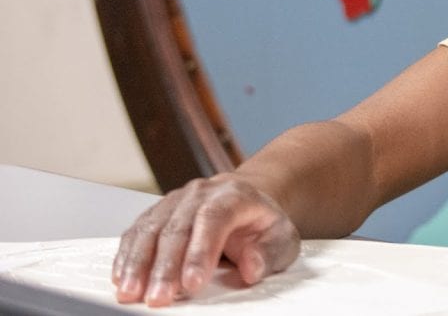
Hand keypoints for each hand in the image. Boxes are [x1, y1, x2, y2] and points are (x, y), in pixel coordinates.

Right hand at [111, 173, 300, 306]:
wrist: (246, 201)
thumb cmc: (261, 223)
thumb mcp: (281, 238)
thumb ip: (269, 253)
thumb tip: (252, 267)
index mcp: (233, 195)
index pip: (213, 219)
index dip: (200, 252)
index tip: (193, 283)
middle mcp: (200, 193)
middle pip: (176, 227)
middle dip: (165, 267)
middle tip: (159, 298)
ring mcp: (175, 201)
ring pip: (150, 229)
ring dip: (138, 264)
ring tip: (131, 293)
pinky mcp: (158, 213)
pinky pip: (136, 231)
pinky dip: (127, 256)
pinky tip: (121, 278)